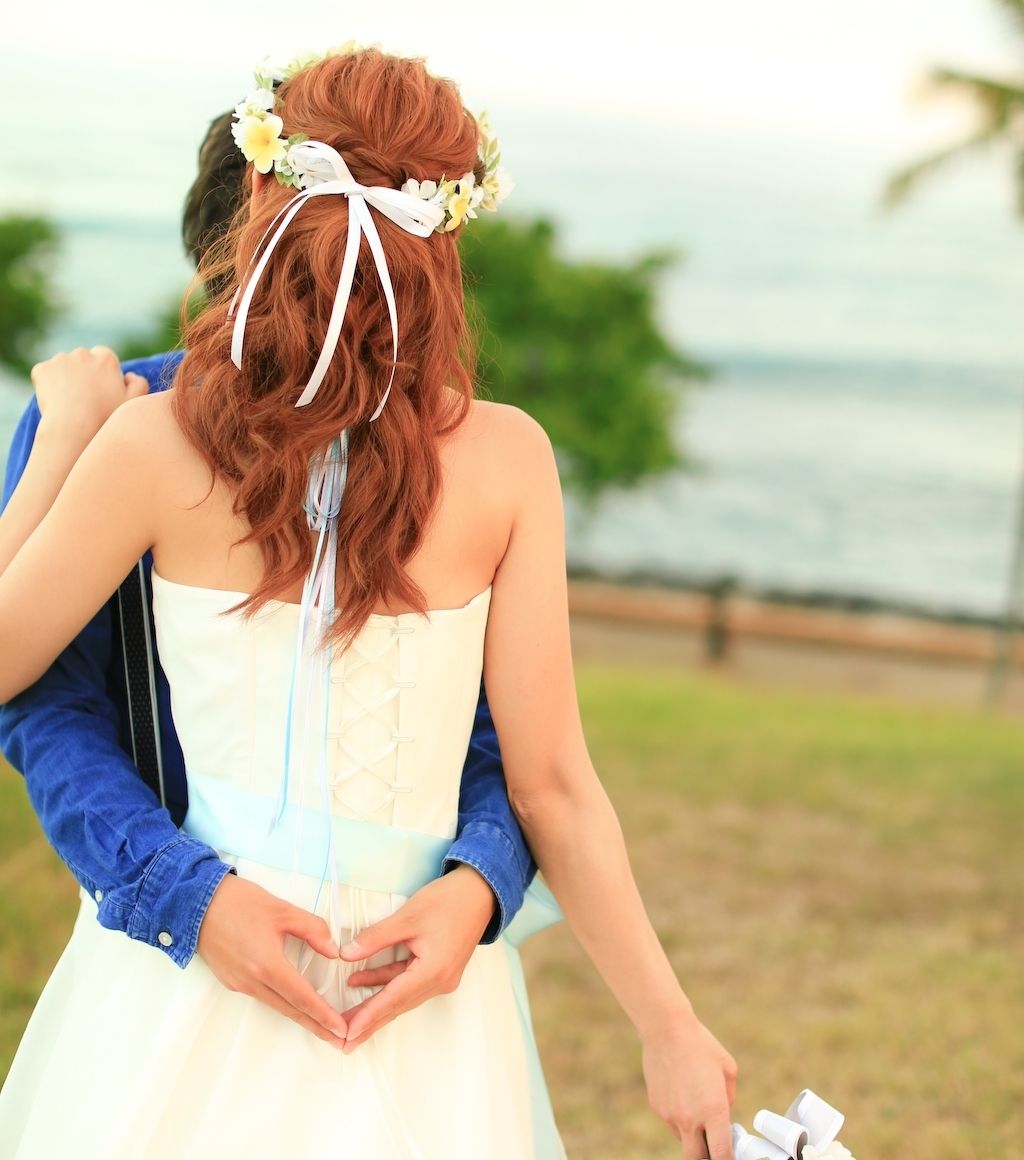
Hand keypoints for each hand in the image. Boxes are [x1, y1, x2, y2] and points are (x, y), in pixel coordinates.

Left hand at [31, 346, 147, 450]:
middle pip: (83, 359)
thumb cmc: (107, 419)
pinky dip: (48, 384)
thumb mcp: (133, 403)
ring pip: (63, 366)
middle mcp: (83, 353)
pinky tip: (56, 402)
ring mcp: (60, 359)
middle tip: (85, 398)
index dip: (103, 374)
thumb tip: (128, 375)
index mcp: (106, 358)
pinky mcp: (41, 369)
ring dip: (65, 377)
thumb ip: (139, 384)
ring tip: (70, 403)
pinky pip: (45, 374)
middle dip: (83, 373)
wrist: (73, 430)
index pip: (104, 357)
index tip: (101, 391)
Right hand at [197, 874, 348, 1047]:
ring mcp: (239, 984)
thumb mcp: (283, 909)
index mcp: (267, 965)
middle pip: (290, 1010)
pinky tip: (294, 1003)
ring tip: (322, 1025)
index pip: (302, 997)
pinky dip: (282, 1003)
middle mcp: (252, 982)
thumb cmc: (239, 902)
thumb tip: (332, 951)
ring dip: (300, 1016)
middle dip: (317, 1026)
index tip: (341, 1030)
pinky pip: (262, 997)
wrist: (195, 904)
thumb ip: (312, 929)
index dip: (323, 1015)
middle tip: (340, 1040)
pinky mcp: (231, 981)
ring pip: (276, 1005)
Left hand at [338, 863, 495, 1051]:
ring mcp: (441, 978)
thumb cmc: (448, 901)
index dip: (368, 1015)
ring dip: (375, 1006)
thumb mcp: (408, 917)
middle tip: (342, 1041)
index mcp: (433, 971)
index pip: (393, 998)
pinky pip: (408, 983)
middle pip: (397, 1005)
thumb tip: (346, 954)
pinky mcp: (439, 970)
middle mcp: (439, 982)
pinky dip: (386, 984)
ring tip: (348, 1019)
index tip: (347, 1033)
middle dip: (369, 1022)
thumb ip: (376, 937)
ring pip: (402, 997)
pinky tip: (361, 982)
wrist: (480, 892)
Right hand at [641, 1011, 737, 1159]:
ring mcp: (670, 1115)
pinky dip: (678, 1115)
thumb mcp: (727, 1068)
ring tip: (695, 1104)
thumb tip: (725, 1111)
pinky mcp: (656, 1106)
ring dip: (692, 1133)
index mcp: (713, 1111)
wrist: (665, 1028)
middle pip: (697, 1159)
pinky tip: (681, 1090)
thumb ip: (729, 1097)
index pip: (721, 1154)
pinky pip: (671, 1120)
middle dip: (706, 1156)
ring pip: (683, 1139)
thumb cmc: (700, 1044)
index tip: (730, 1155)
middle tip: (713, 1142)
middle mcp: (690, 1119)